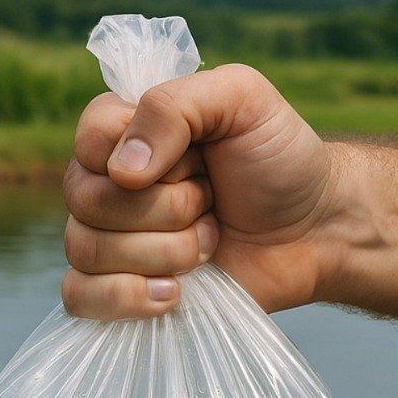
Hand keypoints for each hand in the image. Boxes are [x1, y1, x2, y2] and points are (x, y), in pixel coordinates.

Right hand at [61, 65, 342, 318]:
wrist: (317, 230)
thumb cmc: (280, 159)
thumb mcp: (241, 98)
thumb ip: (175, 105)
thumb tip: (121, 171)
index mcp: (126, 130)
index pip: (88, 139)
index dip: (143, 157)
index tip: (198, 162)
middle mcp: (108, 183)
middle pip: (87, 201)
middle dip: (167, 209)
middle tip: (212, 203)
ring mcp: (111, 240)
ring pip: (85, 250)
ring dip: (164, 252)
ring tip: (210, 242)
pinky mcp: (122, 290)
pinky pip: (80, 298)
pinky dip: (125, 298)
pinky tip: (175, 293)